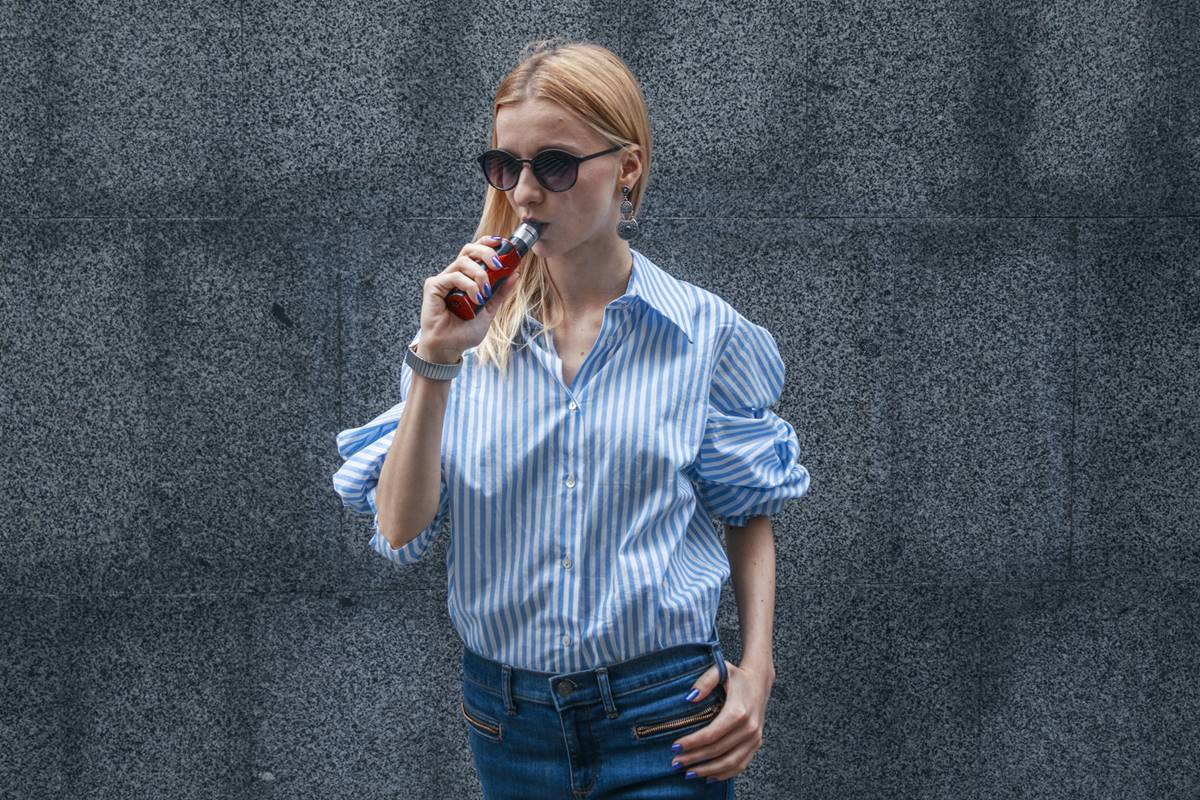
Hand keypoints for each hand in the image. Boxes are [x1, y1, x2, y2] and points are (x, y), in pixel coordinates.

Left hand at [669, 659, 773, 781]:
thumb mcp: (720, 670)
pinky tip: (708, 776)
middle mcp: (749, 728)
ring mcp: (754, 738)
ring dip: (708, 770)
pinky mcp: (756, 744)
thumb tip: (689, 698)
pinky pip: (741, 765)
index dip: (693, 743)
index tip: (675, 746)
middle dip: (695, 758)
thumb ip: (704, 681)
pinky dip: (724, 774)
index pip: (712, 734)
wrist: (760, 682)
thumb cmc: (736, 677)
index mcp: (738, 711)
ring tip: (688, 773)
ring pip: (730, 762)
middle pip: (718, 750)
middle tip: (675, 762)